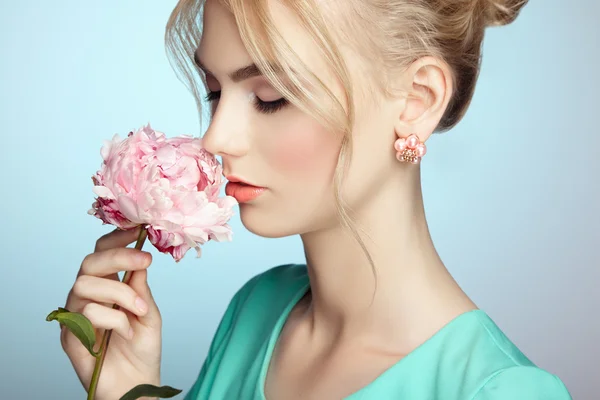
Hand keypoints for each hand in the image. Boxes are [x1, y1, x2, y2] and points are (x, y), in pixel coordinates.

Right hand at [61, 227, 161, 399]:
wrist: (137, 383)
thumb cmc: (142, 349)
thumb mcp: (149, 312)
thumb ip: (140, 287)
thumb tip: (139, 257)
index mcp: (108, 285)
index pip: (102, 252)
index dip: (116, 238)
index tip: (137, 229)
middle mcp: (88, 296)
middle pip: (89, 262)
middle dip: (119, 257)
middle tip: (145, 261)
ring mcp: (76, 314)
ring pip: (85, 284)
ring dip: (119, 293)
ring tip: (140, 311)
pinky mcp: (70, 335)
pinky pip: (86, 313)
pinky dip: (115, 320)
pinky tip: (127, 331)